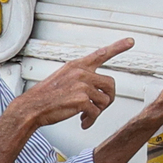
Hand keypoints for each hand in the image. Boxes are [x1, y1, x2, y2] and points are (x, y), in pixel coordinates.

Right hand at [15, 38, 130, 130]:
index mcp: (76, 66)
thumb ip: (81, 78)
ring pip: (105, 100)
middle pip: (111, 84)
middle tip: (98, 107)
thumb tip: (98, 89)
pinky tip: (83, 122)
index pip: (101, 54)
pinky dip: (91, 120)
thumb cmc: (47, 96)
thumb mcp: (63, 78)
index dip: (118, 47)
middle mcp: (81, 73)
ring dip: (98, 111)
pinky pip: (96, 112)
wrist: (31, 107)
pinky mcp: (81, 99)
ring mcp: (82, 85)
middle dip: (107, 98)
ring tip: (85, 115)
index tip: (130, 41)